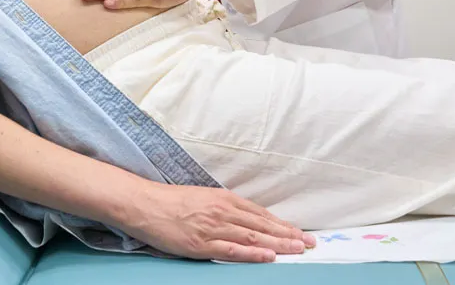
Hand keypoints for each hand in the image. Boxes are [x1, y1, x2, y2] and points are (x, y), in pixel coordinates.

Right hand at [115, 181, 315, 261]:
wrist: (143, 204)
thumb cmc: (169, 201)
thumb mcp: (201, 198)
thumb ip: (223, 208)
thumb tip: (244, 218)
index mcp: (223, 199)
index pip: (260, 214)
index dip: (282, 224)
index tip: (300, 232)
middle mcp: (222, 211)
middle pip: (262, 225)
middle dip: (289, 235)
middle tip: (311, 243)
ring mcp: (213, 228)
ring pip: (253, 237)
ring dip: (279, 244)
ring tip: (299, 250)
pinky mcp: (202, 244)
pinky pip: (232, 250)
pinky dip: (253, 253)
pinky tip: (269, 256)